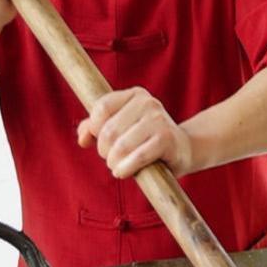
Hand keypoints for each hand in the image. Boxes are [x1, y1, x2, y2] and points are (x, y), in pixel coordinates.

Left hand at [77, 87, 194, 178]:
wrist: (184, 149)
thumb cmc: (146, 139)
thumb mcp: (122, 128)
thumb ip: (96, 128)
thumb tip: (82, 138)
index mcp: (135, 94)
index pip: (102, 108)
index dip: (94, 129)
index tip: (100, 142)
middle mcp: (148, 102)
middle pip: (109, 130)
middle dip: (104, 151)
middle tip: (112, 159)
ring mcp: (159, 120)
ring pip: (121, 145)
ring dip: (113, 163)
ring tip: (118, 167)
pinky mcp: (166, 139)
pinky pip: (137, 157)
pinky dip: (125, 168)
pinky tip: (123, 172)